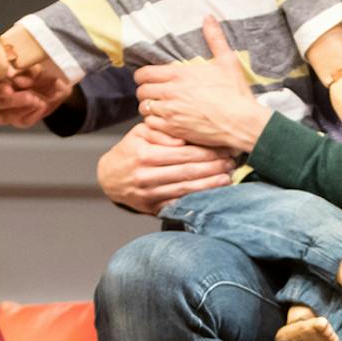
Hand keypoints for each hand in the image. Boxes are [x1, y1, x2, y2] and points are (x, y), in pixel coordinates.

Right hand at [0, 26, 73, 127]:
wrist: (61, 82)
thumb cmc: (45, 68)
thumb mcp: (39, 63)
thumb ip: (25, 68)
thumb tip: (15, 76)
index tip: (12, 78)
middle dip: (9, 100)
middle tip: (29, 95)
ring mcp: (5, 108)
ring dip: (21, 109)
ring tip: (39, 101)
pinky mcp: (17, 119)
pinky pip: (19, 122)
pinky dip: (32, 115)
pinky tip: (42, 106)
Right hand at [96, 121, 236, 214]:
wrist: (109, 178)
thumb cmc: (130, 150)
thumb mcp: (140, 133)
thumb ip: (162, 133)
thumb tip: (183, 139)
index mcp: (145, 155)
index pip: (184, 154)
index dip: (207, 152)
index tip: (224, 149)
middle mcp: (146, 176)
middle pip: (188, 172)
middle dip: (213, 168)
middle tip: (231, 163)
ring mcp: (149, 194)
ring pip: (186, 190)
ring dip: (210, 185)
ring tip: (228, 178)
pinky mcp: (152, 208)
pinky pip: (178, 204)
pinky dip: (197, 200)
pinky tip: (212, 195)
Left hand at [133, 16, 270, 150]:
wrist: (241, 122)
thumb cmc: (235, 93)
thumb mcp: (227, 61)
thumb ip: (214, 38)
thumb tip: (208, 17)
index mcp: (179, 75)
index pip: (144, 74)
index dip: (142, 76)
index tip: (148, 78)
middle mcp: (170, 93)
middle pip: (141, 92)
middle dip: (145, 91)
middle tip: (154, 93)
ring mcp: (170, 113)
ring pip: (144, 109)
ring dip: (149, 108)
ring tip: (159, 108)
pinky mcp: (174, 130)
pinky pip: (151, 126)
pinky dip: (155, 124)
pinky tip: (165, 122)